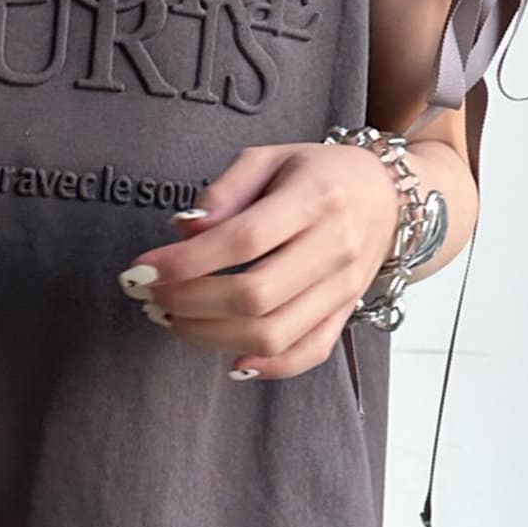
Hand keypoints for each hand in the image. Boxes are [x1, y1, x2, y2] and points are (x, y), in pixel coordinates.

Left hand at [117, 140, 402, 379]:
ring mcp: (343, 287)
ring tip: (174, 320)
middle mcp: (334, 247)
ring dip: (212, 336)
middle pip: (256, 295)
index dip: (186, 261)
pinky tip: (228, 358)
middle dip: (189, 302)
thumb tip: (183, 231)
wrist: (385, 195)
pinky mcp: (345, 313)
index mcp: (314, 198)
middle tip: (152, 297)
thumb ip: (224, 191)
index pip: (243, 240)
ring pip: (274, 333)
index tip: (142, 270)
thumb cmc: (316, 173)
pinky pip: (308, 354)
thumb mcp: (268, 159)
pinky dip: (266, 367)